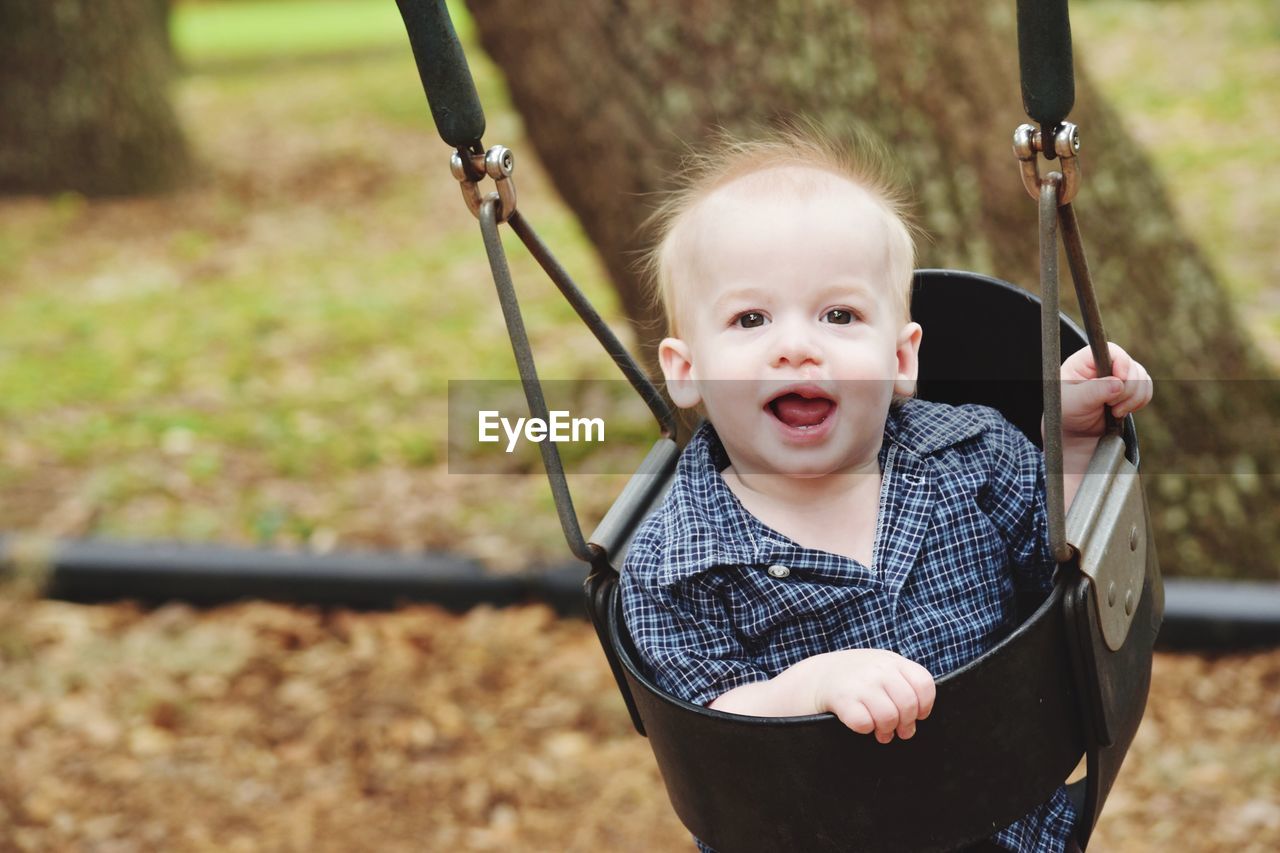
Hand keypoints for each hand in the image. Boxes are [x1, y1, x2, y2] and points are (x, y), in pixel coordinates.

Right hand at [812, 649, 935, 742]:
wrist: (817, 676)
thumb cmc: (857, 677)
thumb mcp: (882, 667)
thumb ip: (903, 683)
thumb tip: (919, 714)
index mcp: (892, 661)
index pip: (923, 683)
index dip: (925, 705)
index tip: (918, 715)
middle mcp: (878, 669)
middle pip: (908, 704)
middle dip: (906, 724)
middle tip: (901, 731)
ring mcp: (860, 683)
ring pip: (888, 717)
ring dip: (887, 731)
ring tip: (882, 733)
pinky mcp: (842, 698)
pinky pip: (864, 723)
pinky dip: (865, 729)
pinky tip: (863, 725)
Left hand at [1059, 342, 1152, 437]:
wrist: (1073, 430)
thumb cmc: (1065, 411)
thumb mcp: (1072, 401)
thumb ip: (1092, 391)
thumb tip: (1118, 384)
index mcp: (1086, 361)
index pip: (1112, 351)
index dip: (1122, 364)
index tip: (1121, 380)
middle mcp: (1105, 364)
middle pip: (1132, 367)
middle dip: (1127, 389)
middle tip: (1110, 405)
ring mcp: (1119, 376)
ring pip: (1143, 379)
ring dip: (1133, 398)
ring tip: (1114, 412)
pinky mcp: (1129, 389)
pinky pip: (1146, 390)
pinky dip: (1140, 402)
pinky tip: (1122, 412)